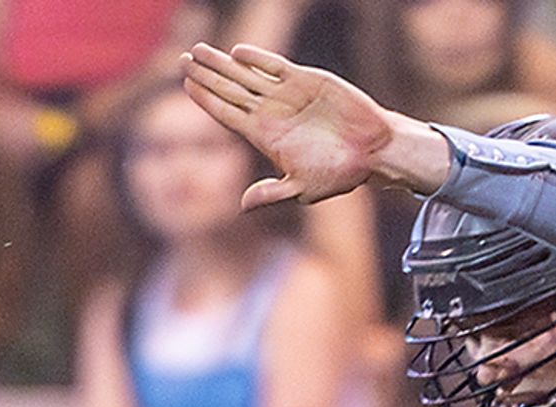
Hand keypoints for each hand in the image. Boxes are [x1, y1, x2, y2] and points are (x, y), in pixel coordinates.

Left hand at [180, 43, 432, 207]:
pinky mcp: (305, 80)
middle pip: (229, 90)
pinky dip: (257, 59)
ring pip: (245, 75)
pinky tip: (237, 53)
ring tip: (199, 51)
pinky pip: (275, 66)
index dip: (205, 99)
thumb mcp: (303, 189)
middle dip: (206, 75)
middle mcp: (270, 112)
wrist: (373, 151)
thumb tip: (243, 206)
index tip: (186, 83)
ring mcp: (286, 94)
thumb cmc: (339, 173)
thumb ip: (272, 194)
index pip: (226, 114)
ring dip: (222, 63)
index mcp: (265, 136)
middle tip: (182, 60)